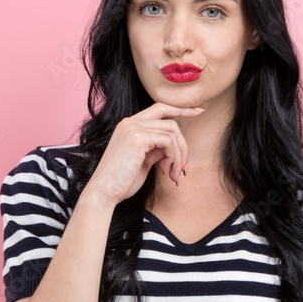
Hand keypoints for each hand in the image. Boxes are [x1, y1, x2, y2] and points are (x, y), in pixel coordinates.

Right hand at [83, 102, 204, 206]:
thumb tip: (171, 147)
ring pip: (172, 133)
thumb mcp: (142, 161)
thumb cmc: (121, 182)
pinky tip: (165, 172)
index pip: (159, 108)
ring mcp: (133, 128)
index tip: (199, 112)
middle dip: (183, 143)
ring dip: (179, 156)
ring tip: (173, 175)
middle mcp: (130, 122)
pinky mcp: (138, 137)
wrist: (104, 192)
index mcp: (129, 126)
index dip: (180, 109)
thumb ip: (155, 149)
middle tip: (184, 167)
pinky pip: (168, 142)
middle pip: (170, 120)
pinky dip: (173, 157)